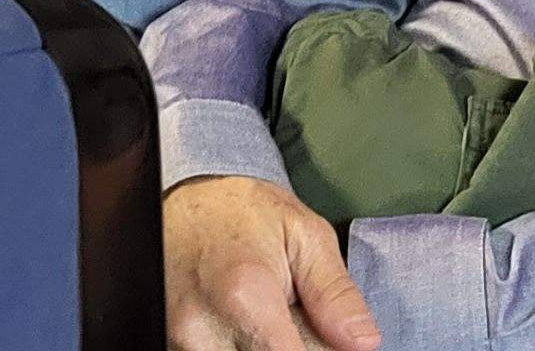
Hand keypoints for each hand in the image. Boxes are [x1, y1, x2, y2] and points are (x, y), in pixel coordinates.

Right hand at [163, 175, 378, 350]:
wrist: (187, 198)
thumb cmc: (246, 211)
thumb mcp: (307, 236)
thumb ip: (335, 294)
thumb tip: (363, 343)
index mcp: (244, 294)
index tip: (331, 340)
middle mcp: (202, 327)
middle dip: (293, 349)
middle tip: (297, 319)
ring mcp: (179, 340)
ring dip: (265, 348)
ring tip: (271, 318)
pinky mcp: (171, 344)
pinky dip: (243, 348)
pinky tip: (247, 327)